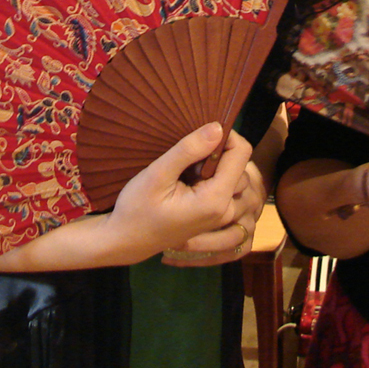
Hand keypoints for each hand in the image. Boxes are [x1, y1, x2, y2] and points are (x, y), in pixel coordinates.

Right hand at [104, 123, 252, 262]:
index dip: (226, 134)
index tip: (200, 132)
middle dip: (218, 151)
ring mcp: (223, 215)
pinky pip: (225, 186)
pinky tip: (188, 181)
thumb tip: (218, 127)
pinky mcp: (216, 216)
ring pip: (235, 174)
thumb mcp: (158, 175)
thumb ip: (188, 150)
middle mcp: (227, 209)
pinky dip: (211, 176)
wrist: (127, 241)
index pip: (241, 152)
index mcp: (216, 200)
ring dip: (215, 164)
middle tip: (187, 156)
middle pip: (240, 164)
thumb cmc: (137, 209)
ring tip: (186, 169)